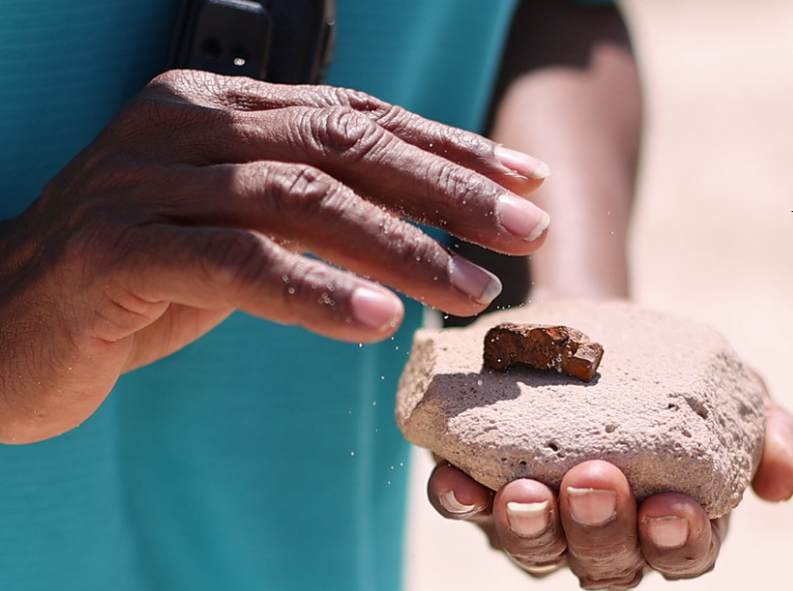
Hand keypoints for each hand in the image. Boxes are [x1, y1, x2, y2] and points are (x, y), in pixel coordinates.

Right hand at [0, 70, 550, 442]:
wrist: (14, 321)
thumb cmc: (142, 275)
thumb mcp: (240, 228)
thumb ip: (310, 210)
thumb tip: (423, 226)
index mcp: (221, 108)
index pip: (358, 116)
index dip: (448, 149)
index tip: (522, 184)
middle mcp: (185, 124)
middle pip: (343, 145)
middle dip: (445, 190)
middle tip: (523, 231)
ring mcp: (145, 179)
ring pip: (299, 199)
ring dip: (400, 247)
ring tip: (472, 289)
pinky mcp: (116, 247)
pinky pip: (235, 263)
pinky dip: (312, 292)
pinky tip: (376, 319)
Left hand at [428, 384, 792, 589]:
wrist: (580, 326)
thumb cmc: (653, 368)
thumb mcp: (717, 384)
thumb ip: (760, 426)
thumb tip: (782, 478)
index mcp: (660, 519)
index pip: (677, 555)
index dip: (677, 544)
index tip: (674, 508)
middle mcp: (595, 532)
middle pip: (602, 562)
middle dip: (599, 530)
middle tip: (595, 481)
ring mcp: (535, 516)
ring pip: (532, 548)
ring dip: (528, 528)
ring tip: (525, 492)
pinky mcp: (479, 486)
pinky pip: (465, 507)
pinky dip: (460, 500)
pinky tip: (456, 480)